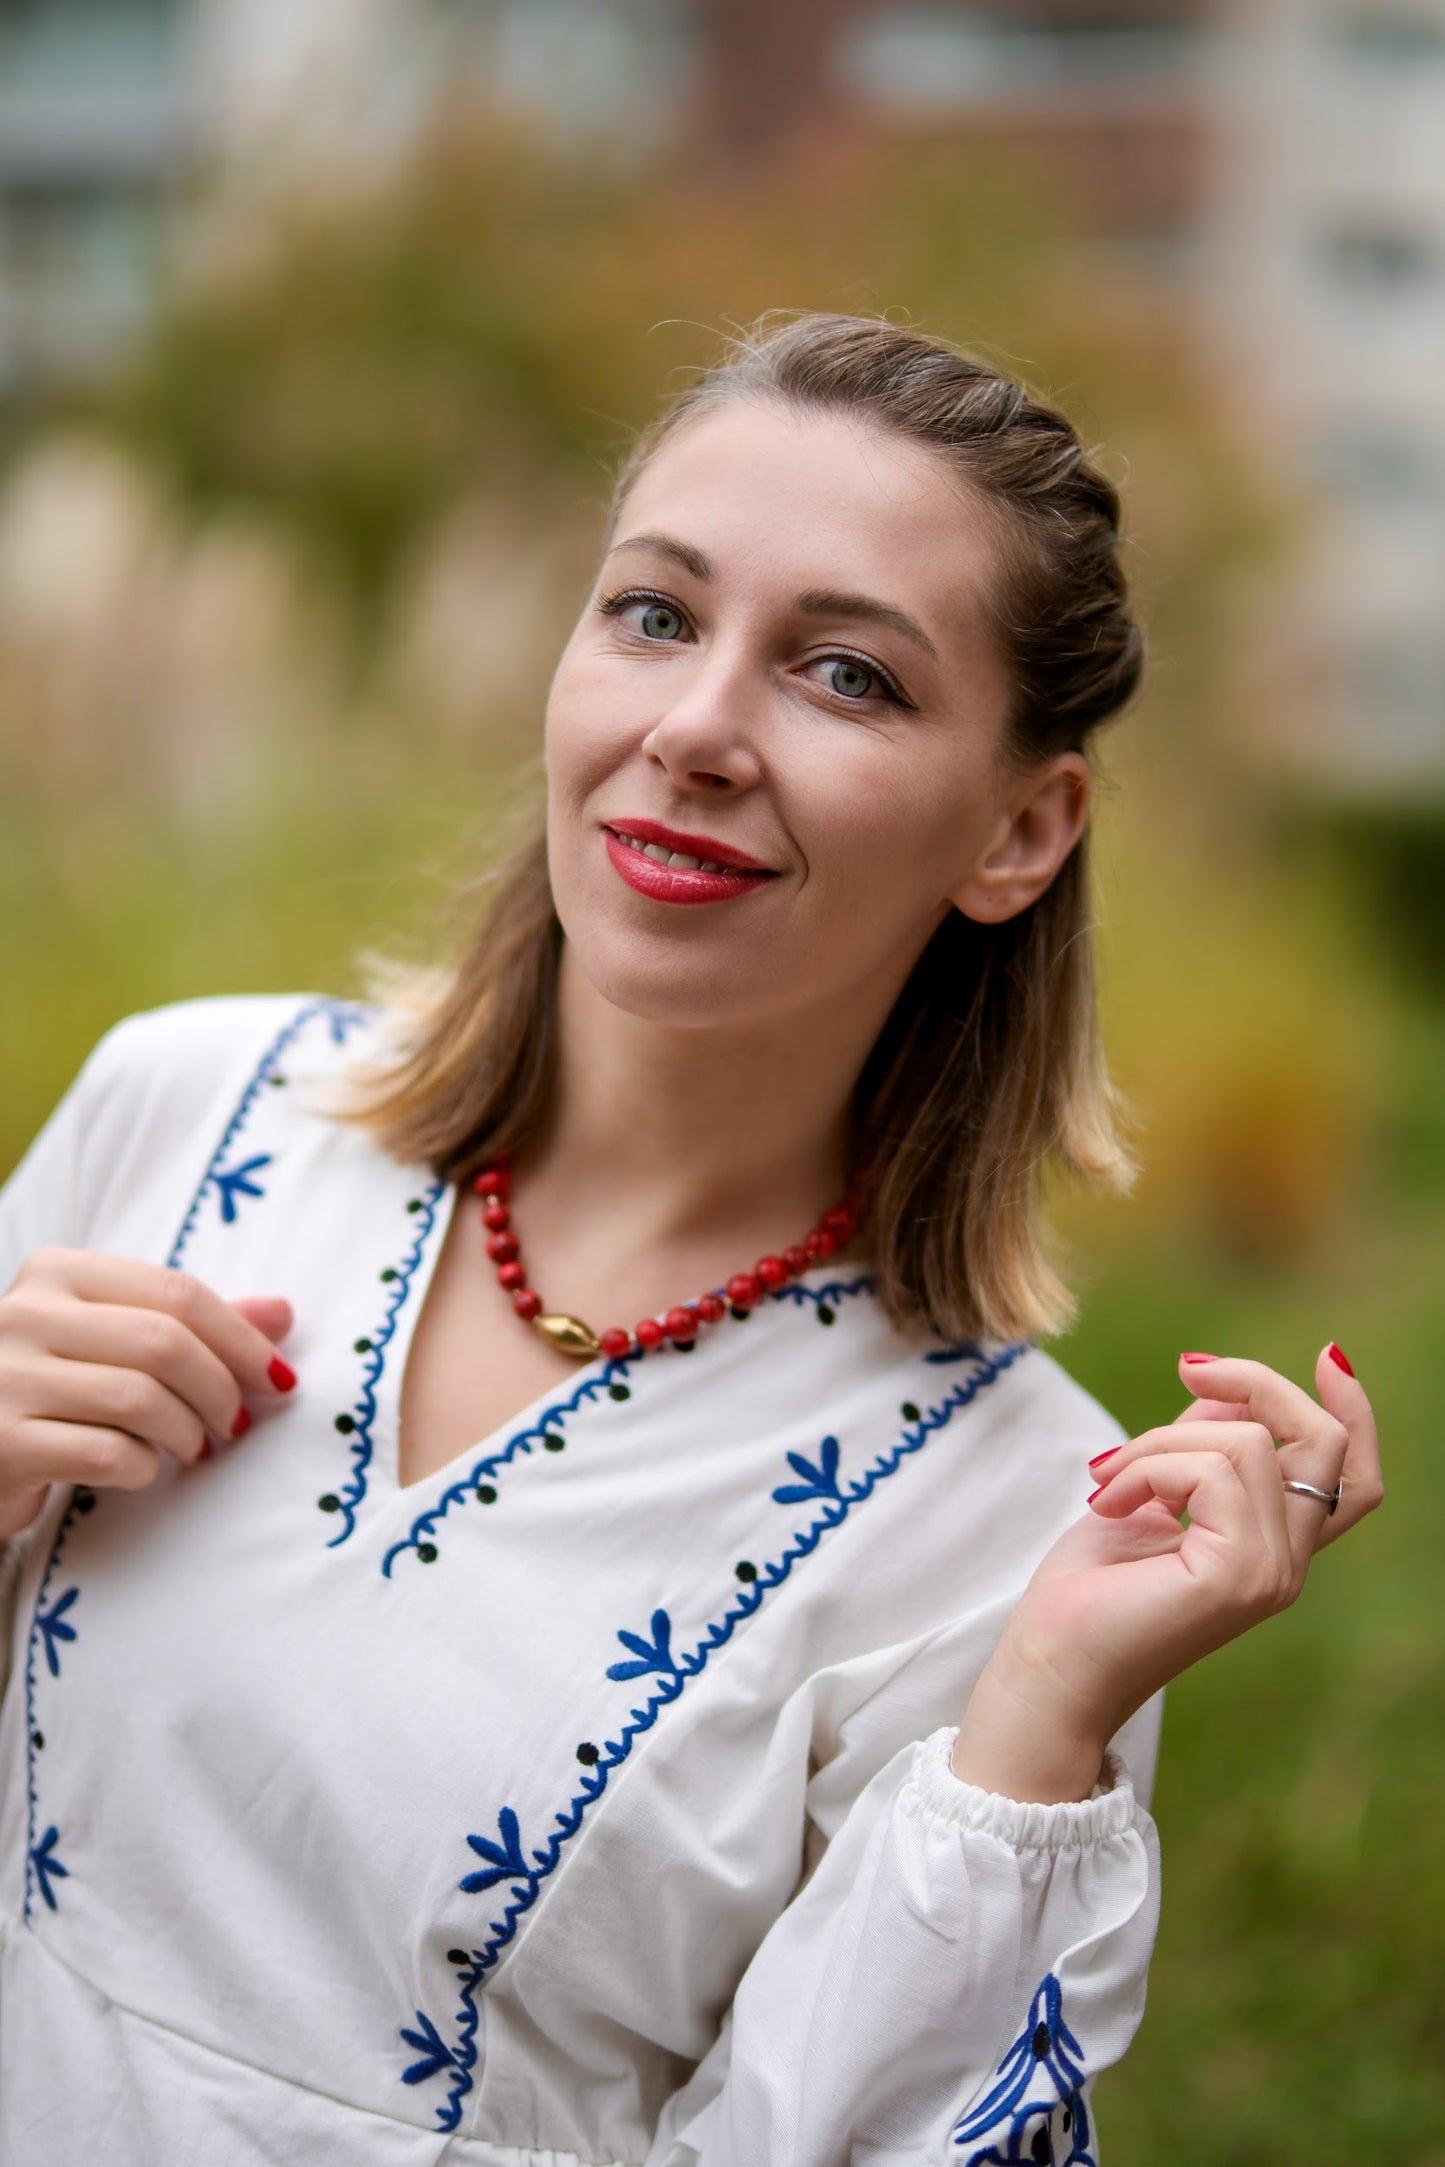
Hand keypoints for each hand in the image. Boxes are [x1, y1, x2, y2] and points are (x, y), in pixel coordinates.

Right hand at [0, 1249, 296, 1539]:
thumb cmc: (55, 1391)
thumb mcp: (116, 1342)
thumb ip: (195, 1325)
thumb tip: (284, 1312)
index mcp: (57, 1273)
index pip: (177, 1292)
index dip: (242, 1338)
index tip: (279, 1378)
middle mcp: (23, 1314)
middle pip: (163, 1343)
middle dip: (220, 1389)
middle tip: (238, 1424)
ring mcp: (4, 1379)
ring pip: (139, 1399)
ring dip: (187, 1432)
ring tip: (193, 1448)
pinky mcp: (1, 1445)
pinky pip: (107, 1454)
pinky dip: (144, 1467)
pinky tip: (143, 1470)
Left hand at [951, 1345, 1382, 1803]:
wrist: (1047, 1666)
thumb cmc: (1086, 1589)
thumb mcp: (1148, 1489)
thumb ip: (1197, 1443)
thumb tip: (1225, 1386)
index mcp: (1271, 1547)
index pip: (1353, 1480)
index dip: (1354, 1414)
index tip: (1329, 1355)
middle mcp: (1285, 1564)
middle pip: (1323, 1442)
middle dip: (1258, 1383)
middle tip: (1188, 1368)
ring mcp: (1270, 1573)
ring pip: (1247, 1442)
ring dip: (1161, 1440)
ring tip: (1108, 1480)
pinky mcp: (1240, 1575)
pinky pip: (1208, 1470)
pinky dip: (1147, 1466)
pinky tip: (1107, 1501)